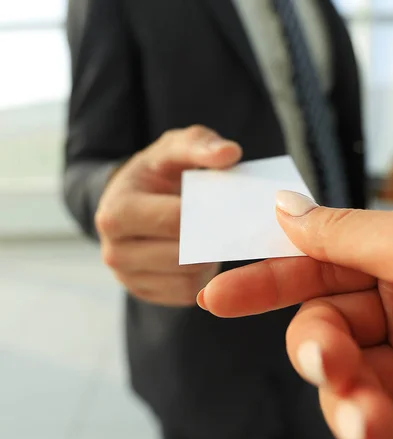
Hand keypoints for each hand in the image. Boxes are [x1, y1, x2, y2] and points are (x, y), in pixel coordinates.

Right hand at [96, 125, 240, 306]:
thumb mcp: (176, 147)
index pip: (175, 221)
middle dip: (212, 240)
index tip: (232, 208)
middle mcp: (114, 250)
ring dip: (209, 259)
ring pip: (188, 278)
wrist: (136, 199)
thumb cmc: (161, 171)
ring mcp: (127, 277)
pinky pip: (186, 293)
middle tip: (231, 225)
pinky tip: (202, 255)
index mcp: (117, 211)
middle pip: (184, 255)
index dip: (210, 215)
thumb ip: (201, 145)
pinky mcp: (144, 293)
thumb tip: (230, 153)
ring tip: (212, 236)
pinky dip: (202, 276)